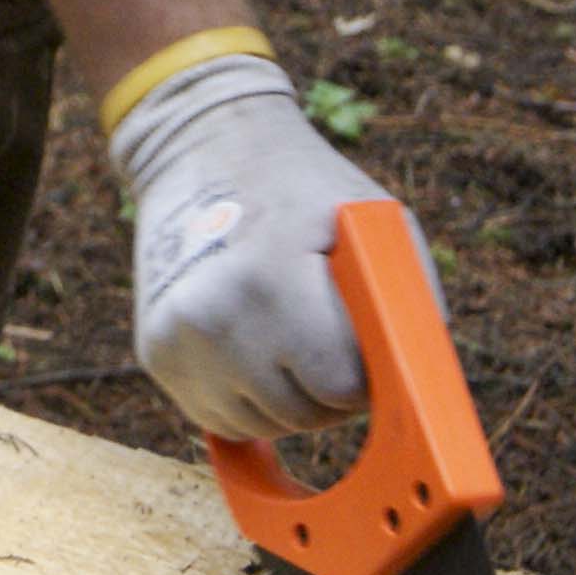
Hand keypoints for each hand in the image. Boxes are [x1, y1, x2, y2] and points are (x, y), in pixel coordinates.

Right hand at [108, 53, 415, 438]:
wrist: (201, 149)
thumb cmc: (306, 190)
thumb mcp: (376, 224)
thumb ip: (409, 306)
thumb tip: (419, 396)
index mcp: (271, 281)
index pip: (341, 388)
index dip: (365, 371)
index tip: (361, 337)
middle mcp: (213, 319)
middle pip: (303, 415)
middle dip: (329, 388)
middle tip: (330, 334)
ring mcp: (177, 341)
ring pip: (261, 426)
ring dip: (289, 398)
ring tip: (292, 336)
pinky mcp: (156, 354)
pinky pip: (221, 417)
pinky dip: (248, 397)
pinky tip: (255, 346)